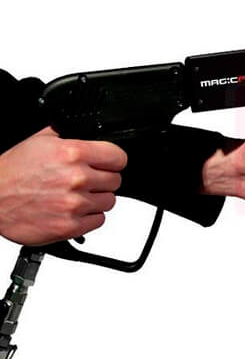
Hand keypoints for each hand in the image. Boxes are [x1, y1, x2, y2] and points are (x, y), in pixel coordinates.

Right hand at [0, 127, 126, 245]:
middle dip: (103, 180)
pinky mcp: (69, 226)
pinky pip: (98, 220)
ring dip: (96, 199)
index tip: (109, 164)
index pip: (118, 158)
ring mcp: (74, 204)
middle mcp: (76, 179)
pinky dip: (89, 217)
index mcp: (72, 154)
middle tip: (85, 181)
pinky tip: (73, 209)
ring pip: (109, 201)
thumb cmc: (12, 171)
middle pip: (115, 180)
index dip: (114, 161)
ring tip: (76, 195)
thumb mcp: (41, 140)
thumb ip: (71, 136)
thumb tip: (91, 132)